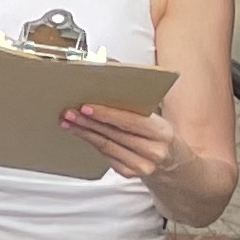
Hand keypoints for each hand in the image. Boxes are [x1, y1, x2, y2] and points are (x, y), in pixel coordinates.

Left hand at [59, 101, 186, 182]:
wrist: (172, 161)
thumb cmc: (158, 131)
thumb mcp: (154, 113)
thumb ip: (133, 95)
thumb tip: (108, 65)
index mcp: (162, 132)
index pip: (130, 122)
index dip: (106, 114)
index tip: (86, 107)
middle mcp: (154, 151)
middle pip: (113, 134)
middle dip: (88, 122)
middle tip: (69, 112)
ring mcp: (142, 165)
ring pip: (106, 146)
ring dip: (84, 133)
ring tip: (68, 122)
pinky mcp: (130, 173)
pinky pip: (106, 157)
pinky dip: (91, 143)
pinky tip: (80, 134)